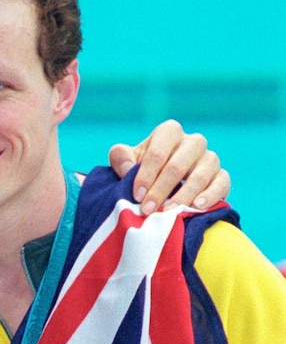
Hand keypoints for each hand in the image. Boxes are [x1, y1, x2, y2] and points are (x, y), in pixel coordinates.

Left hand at [108, 119, 230, 214]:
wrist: (164, 181)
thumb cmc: (144, 167)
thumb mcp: (128, 159)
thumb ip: (121, 157)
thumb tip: (128, 167)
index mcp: (169, 132)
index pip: (157, 153)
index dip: (146, 175)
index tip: (136, 195)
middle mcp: (193, 141)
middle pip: (177, 166)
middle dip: (160, 190)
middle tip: (148, 209)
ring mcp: (210, 158)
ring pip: (199, 176)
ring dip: (183, 197)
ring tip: (170, 212)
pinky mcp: (222, 175)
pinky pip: (221, 184)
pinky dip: (210, 196)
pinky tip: (197, 207)